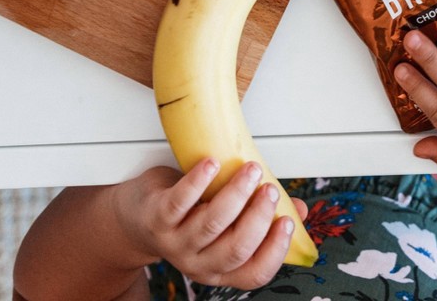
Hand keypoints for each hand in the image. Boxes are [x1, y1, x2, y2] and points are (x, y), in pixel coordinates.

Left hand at [112, 159, 305, 288]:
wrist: (136, 217)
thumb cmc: (188, 214)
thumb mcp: (225, 222)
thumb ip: (262, 217)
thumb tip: (299, 209)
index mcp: (219, 268)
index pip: (253, 273)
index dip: (274, 251)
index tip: (288, 222)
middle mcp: (198, 262)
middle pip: (234, 249)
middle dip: (258, 217)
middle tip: (270, 189)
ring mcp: (176, 242)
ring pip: (211, 224)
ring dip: (235, 195)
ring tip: (251, 170)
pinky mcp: (158, 217)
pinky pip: (180, 201)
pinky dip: (198, 181)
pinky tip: (212, 163)